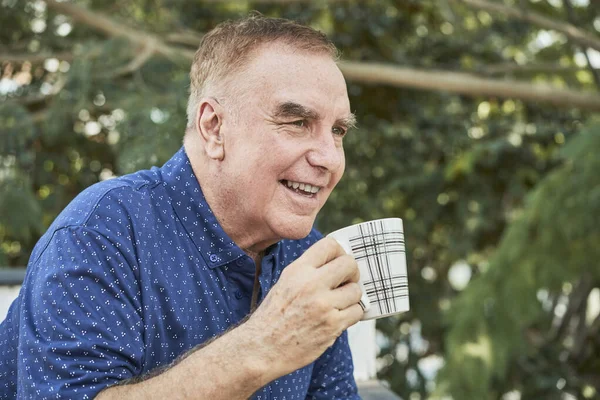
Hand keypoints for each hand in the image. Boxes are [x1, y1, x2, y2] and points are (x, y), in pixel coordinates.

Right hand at [245, 237, 363, 378]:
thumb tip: (336, 262)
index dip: (340, 251)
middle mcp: (311, 284)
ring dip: (352, 297)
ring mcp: (323, 305)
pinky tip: (340, 316)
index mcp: (298, 270)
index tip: (340, 261)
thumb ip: (308, 271)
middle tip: (347, 281)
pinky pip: (357, 311)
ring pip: (356, 290)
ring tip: (340, 303)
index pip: (330, 245)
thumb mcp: (285, 283)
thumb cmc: (273, 316)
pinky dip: (352, 314)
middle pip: (349, 264)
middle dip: (352, 273)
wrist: (262, 347)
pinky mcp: (332, 325)